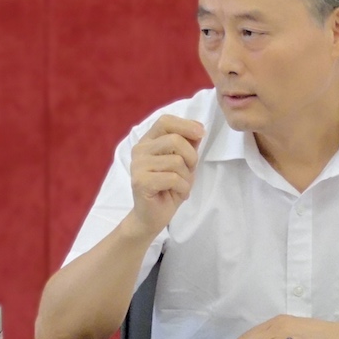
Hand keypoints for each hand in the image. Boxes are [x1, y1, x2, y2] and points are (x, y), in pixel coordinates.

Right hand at [126, 115, 203, 237]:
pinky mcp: (140, 181)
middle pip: (174, 139)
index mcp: (148, 141)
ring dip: (186, 176)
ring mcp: (138, 165)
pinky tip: (178, 194)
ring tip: (181, 185)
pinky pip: (173, 178)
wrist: (152, 217)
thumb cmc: (169, 188)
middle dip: (191, 156)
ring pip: (176, 161)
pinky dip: (182, 188)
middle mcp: (140, 150)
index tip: (201, 134)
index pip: (165, 121)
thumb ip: (189, 145)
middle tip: (190, 171)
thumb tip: (199, 128)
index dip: (185, 125)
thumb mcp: (184, 163)